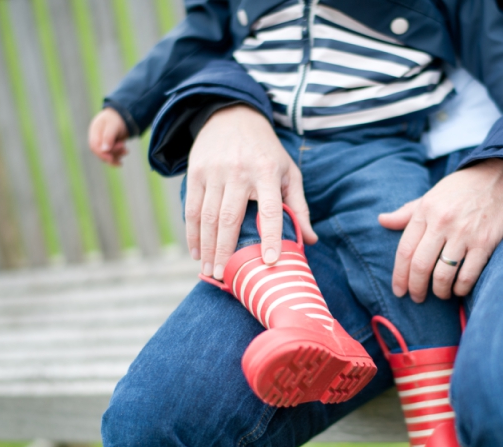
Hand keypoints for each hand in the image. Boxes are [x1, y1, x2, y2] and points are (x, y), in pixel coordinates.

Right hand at [88, 108, 128, 165]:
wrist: (122, 115)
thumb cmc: (116, 118)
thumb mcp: (113, 126)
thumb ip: (108, 137)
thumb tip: (104, 150)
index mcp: (95, 131)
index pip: (94, 146)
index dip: (102, 154)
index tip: (112, 159)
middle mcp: (97, 138)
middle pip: (100, 152)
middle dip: (112, 154)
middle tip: (124, 148)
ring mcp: (103, 142)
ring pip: (107, 155)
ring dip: (117, 155)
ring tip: (126, 150)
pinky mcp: (109, 145)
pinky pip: (111, 154)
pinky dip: (118, 155)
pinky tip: (125, 152)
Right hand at [186, 105, 317, 279]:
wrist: (233, 115)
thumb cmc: (267, 151)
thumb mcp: (289, 172)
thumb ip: (299, 206)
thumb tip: (311, 240)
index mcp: (268, 172)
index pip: (270, 210)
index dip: (271, 237)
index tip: (270, 261)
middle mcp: (239, 172)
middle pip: (230, 218)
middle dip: (225, 250)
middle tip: (223, 275)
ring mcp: (214, 171)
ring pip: (208, 216)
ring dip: (207, 247)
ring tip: (208, 270)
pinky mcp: (196, 172)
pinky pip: (191, 208)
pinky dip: (192, 233)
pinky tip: (197, 251)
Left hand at [378, 158, 502, 301]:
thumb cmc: (464, 188)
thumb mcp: (432, 195)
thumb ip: (407, 212)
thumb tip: (382, 220)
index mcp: (426, 210)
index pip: (404, 251)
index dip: (399, 276)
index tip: (399, 290)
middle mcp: (442, 222)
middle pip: (420, 266)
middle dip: (415, 288)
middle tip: (416, 298)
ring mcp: (464, 233)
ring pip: (442, 275)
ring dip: (439, 291)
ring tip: (439, 294)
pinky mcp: (485, 242)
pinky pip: (467, 275)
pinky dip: (460, 288)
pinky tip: (458, 289)